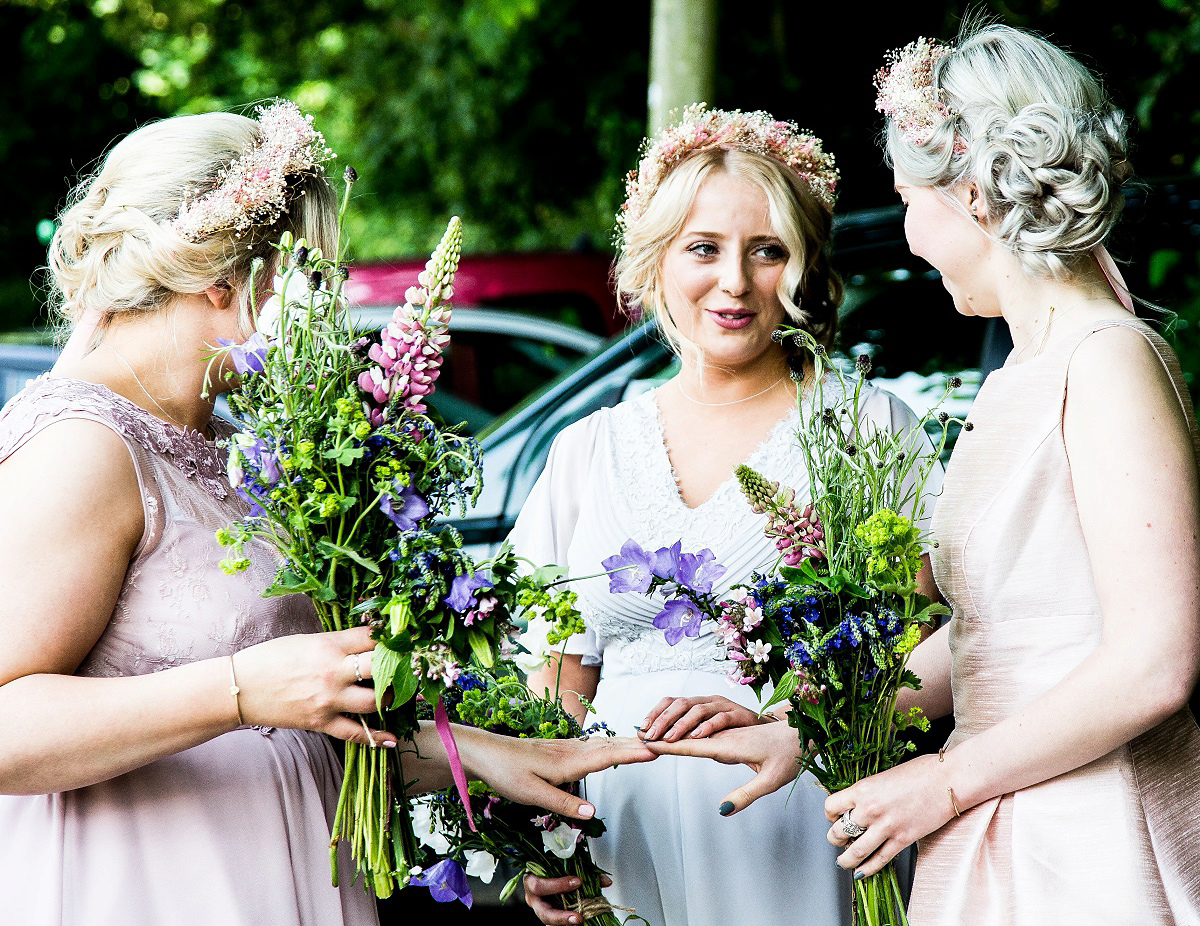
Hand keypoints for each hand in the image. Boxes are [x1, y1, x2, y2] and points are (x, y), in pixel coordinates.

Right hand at [232, 626, 396, 746]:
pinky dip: (377, 738)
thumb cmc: (270, 658)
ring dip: (390, 697)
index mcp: (329, 645)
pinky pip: (356, 733)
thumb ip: (337, 642)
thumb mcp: (306, 640)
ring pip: (375, 701)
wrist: (239, 688)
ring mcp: (329, 700)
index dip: (389, 638)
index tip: (398, 640)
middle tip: (403, 667)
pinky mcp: (322, 722)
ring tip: (393, 693)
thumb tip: (366, 641)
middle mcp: (334, 672)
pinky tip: (392, 739)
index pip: (372, 638)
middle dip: (396, 666)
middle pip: (381, 668)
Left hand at [459, 731, 655, 819]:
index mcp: (568, 761)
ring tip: (647, 743)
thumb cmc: (506, 772)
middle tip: (666, 742)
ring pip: (603, 744)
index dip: (633, 754)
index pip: (608, 756)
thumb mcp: (533, 793)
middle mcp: (571, 751)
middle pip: (610, 746)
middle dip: (637, 745)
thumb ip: (564, 802)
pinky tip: (610, 746)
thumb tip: (593, 812)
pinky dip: (610, 745)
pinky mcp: (560, 751)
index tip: (657, 751)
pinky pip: (593, 746)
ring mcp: (566, 749)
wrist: (484, 752)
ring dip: (625, 742)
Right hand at [523, 872, 612, 925]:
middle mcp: (534, 900)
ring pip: (550, 922)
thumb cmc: (550, 868)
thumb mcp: (563, 865)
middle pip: (543, 913)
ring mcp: (541, 911)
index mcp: (532, 882)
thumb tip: (606, 881)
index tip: (578, 882)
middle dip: (561, 917)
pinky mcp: (549, 918)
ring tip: (580, 921)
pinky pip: (555, 924)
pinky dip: (566, 924)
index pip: (540, 886)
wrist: (543, 875)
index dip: (558, 885)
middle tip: (578, 918)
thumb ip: (583, 870)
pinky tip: (577, 923)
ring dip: (565, 923)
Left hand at [639, 694, 768, 741]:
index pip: (670, 702)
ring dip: (682, 724)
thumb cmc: (731, 735)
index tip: (641, 729)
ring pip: (698, 709)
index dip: (655, 713)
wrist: (765, 735)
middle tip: (651, 736)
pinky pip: (721, 718)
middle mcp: (708, 701)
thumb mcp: (703, 736)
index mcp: (697, 703)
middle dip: (663, 720)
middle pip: (681, 704)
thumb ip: (685, 736)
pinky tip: (698, 737)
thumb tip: (655, 743)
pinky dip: (708, 727)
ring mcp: (723, 705)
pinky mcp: (738, 714)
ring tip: (670, 738)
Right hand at [644, 719, 801, 814]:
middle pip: (688, 736)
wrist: (805, 733)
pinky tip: (678, 736)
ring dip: (672, 733)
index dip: (670, 745)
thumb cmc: (790, 756)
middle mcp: (726, 736)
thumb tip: (722, 810)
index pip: (694, 745)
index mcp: (731, 744)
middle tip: (637, 738)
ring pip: (694, 733)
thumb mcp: (771, 781)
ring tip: (649, 736)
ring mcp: (728, 734)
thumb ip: (746, 795)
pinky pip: (703, 734)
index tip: (649, 743)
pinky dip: (686, 734)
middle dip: (663, 737)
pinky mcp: (732, 735)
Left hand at [824, 753, 954, 878]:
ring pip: (855, 851)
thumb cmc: (921, 772)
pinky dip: (868, 868)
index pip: (831, 806)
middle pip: (838, 831)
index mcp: (863, 789)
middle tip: (837, 840)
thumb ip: (869, 791)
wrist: (947, 781)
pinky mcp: (902, 840)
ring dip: (846, 859)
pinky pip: (879, 859)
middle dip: (834, 839)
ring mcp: (886, 826)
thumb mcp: (884, 776)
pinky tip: (862, 871)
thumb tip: (859, 803)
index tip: (833, 818)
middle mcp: (870, 809)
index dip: (830, 815)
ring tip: (843, 862)